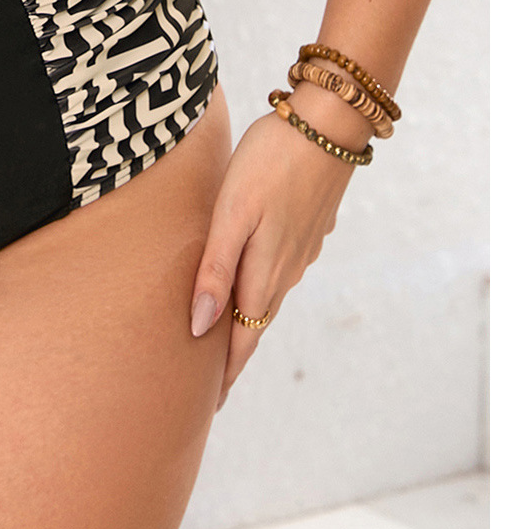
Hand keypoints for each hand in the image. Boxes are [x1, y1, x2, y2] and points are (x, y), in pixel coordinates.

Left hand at [189, 99, 360, 407]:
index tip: (208, 405)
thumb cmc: (270, 161)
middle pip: (256, 322)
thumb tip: (198, 327)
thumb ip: (215, 269)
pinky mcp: (308, 226)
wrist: (329, 123)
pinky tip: (254, 282)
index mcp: (265, 270)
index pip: (241, 337)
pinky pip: (281, 270)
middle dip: (234, 354)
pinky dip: (263, 288)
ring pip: (270, 296)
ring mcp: (302, 247)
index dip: (225, 372)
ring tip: (228, 339)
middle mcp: (288, 268)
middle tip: (213, 385)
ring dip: (249, 321)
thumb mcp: (231, 213)